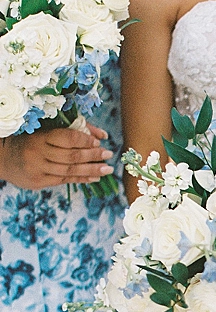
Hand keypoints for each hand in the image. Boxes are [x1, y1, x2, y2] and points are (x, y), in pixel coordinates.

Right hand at [0, 123, 114, 189]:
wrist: (4, 157)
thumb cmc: (31, 140)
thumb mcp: (47, 130)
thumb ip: (75, 130)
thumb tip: (103, 135)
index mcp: (40, 136)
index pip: (67, 138)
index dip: (85, 140)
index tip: (99, 142)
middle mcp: (38, 153)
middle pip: (71, 156)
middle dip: (92, 156)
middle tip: (108, 155)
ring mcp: (38, 169)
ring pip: (69, 170)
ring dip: (91, 170)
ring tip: (107, 169)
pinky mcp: (38, 181)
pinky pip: (64, 180)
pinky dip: (81, 179)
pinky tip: (94, 177)